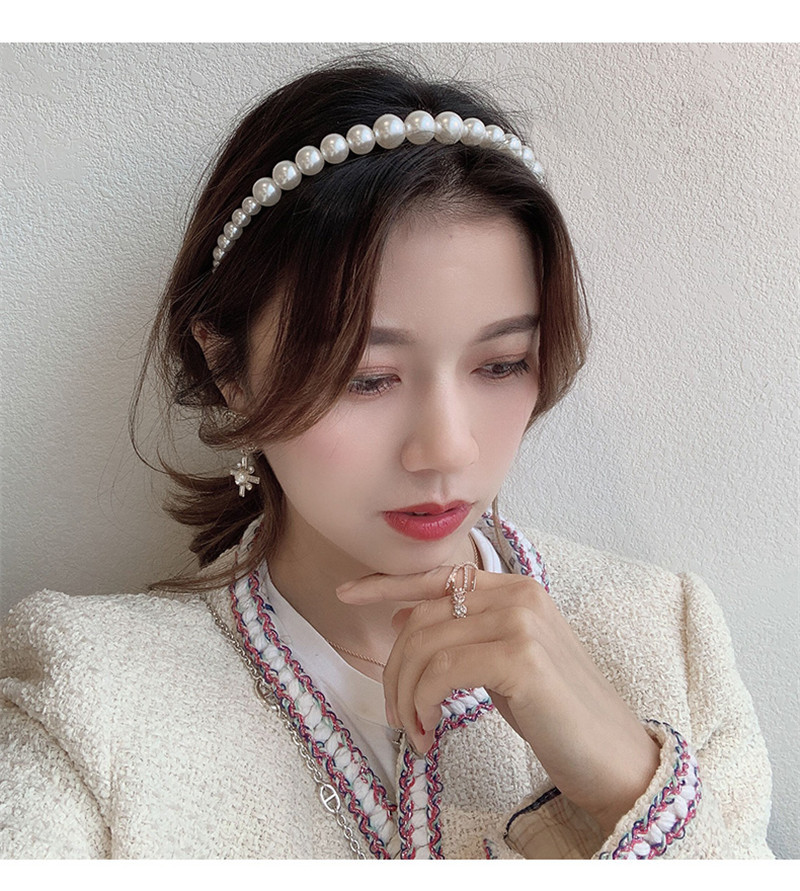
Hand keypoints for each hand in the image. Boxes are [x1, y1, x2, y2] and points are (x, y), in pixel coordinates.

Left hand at [337, 565, 659, 833]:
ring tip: (414, 730)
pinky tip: (430, 731)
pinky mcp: (521, 658)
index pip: (439, 575)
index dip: (388, 584)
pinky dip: (422, 704)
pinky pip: (442, 673)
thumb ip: (461, 632)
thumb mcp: (501, 661)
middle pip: (423, 617)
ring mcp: (522, 622)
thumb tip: (403, 613)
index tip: (347, 593)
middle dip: (394, 668)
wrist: (611, 754)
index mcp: (515, 588)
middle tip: (395, 714)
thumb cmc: (554, 711)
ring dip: (405, 695)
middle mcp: (519, 594)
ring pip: (426, 646)